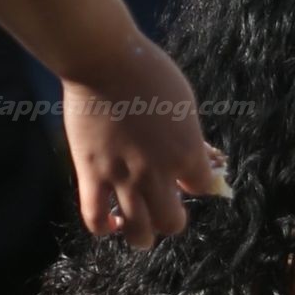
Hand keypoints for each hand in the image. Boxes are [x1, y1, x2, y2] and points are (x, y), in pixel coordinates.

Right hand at [61, 38, 224, 247]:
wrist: (102, 59)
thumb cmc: (147, 70)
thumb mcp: (184, 102)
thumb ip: (190, 137)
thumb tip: (198, 157)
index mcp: (186, 153)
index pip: (204, 188)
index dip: (197, 184)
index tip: (188, 178)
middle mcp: (157, 174)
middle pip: (172, 222)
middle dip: (171, 218)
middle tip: (164, 205)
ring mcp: (123, 179)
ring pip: (138, 233)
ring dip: (142, 235)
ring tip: (139, 226)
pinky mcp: (91, 176)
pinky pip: (95, 219)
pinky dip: (103, 228)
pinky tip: (110, 221)